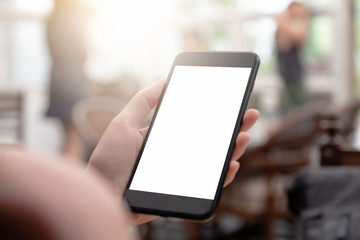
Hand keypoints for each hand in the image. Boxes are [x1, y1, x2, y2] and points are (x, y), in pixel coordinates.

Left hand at [88, 81, 258, 224]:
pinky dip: (223, 177)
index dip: (213, 114)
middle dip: (231, 128)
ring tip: (244, 136)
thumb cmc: (107, 160)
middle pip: (209, 141)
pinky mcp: (182, 192)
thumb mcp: (123, 124)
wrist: (100, 196)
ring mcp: (180, 173)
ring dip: (232, 149)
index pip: (194, 124)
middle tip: (249, 115)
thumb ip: (143, 102)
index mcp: (163, 138)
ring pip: (213, 162)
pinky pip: (207, 185)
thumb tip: (164, 81)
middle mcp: (175, 155)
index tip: (230, 102)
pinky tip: (232, 165)